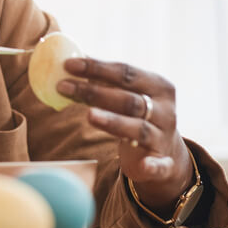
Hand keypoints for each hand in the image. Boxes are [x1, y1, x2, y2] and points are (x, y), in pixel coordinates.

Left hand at [57, 57, 196, 216]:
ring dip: (113, 121)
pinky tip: (145, 165)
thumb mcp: (127, 95)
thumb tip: (69, 62)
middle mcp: (164, 110)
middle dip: (95, 92)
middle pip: (128, 100)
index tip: (68, 64)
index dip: (97, 67)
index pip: (126, 73)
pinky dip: (153, 165)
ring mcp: (164, 137)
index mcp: (158, 86)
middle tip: (63, 86)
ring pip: (138, 128)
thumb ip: (103, 81)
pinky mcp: (163, 164)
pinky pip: (159, 166)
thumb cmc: (136, 116)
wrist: (164, 153)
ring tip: (89, 114)